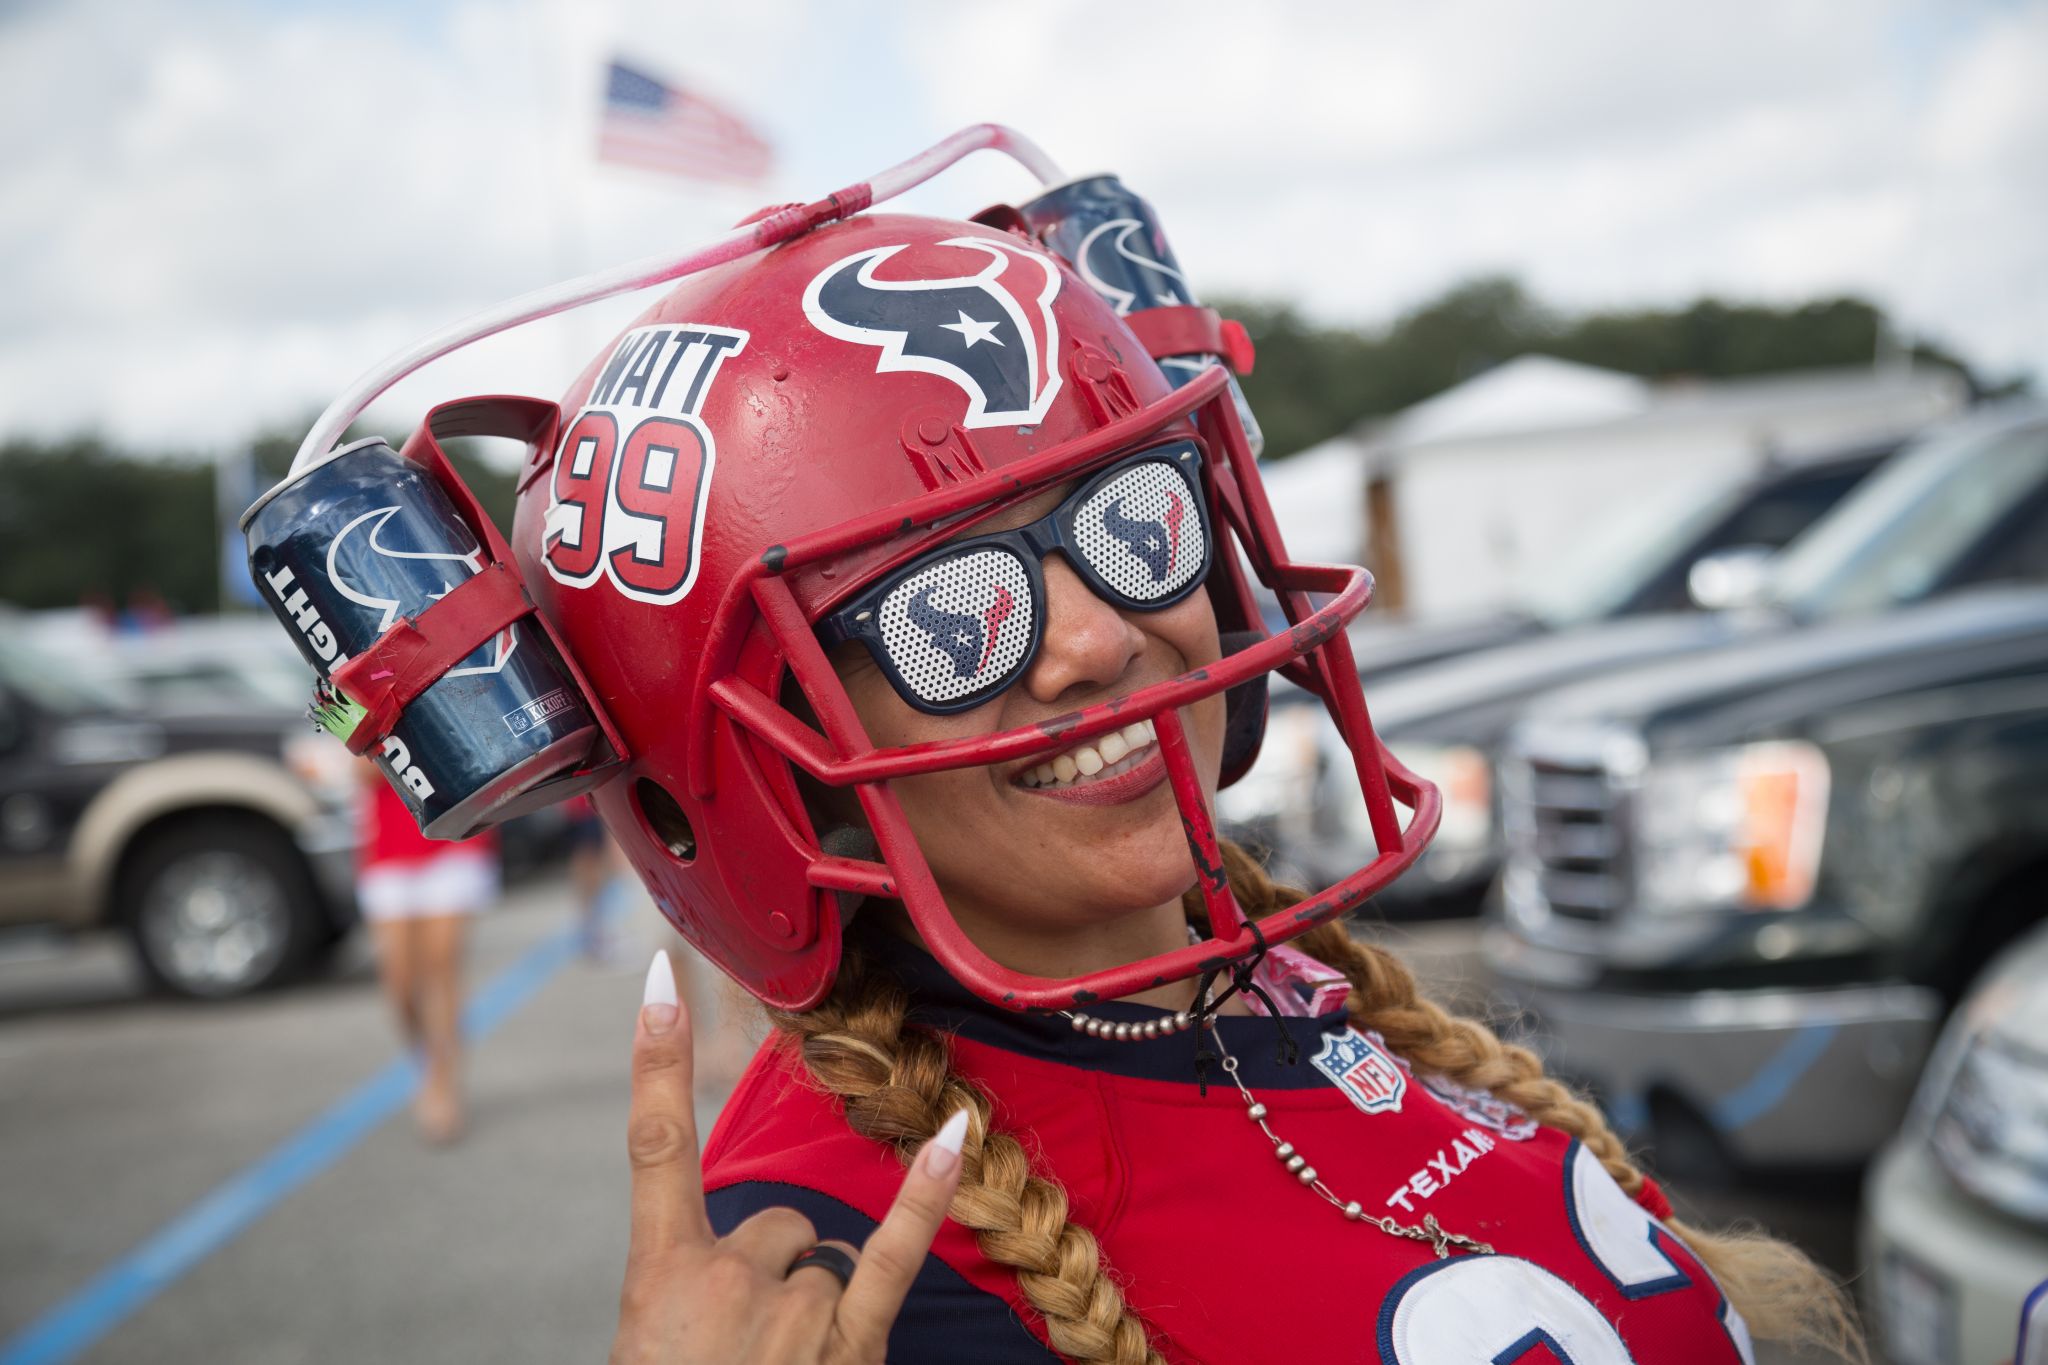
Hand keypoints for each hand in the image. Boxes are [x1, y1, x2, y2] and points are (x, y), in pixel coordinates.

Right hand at [611, 951, 969, 1363]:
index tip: (657, 977)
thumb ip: (689, 1300)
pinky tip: (957, 1131)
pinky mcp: (850, 1347)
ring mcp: (791, 1314)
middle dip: (768, 1276)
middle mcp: (726, 1280)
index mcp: (658, 1280)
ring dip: (814, 1308)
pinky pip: (891, 1254)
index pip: (654, 1144)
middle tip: (741, 1355)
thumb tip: (739, 1272)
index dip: (655, 1058)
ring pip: (823, 1259)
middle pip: (773, 1225)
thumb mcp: (654, 1349)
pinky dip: (926, 1194)